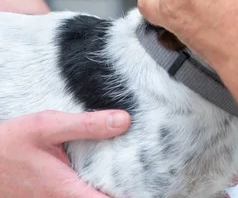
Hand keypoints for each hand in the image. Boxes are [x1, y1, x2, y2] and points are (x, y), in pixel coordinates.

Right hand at [0, 110, 130, 197]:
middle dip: (125, 187)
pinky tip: (105, 167)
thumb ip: (86, 125)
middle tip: (143, 169)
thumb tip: (123, 121)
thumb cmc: (7, 145)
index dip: (132, 194)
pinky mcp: (51, 197)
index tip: (148, 181)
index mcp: (66, 190)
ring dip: (110, 186)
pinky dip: (94, 185)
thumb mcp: (46, 126)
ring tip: (129, 167)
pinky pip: (79, 194)